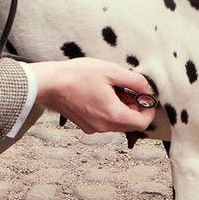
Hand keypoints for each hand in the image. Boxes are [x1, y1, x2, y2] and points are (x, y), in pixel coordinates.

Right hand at [29, 58, 156, 133]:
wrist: (50, 83)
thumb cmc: (78, 75)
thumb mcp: (112, 71)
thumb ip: (135, 81)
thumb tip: (147, 89)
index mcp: (114, 115)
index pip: (143, 122)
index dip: (149, 109)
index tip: (145, 96)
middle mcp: (104, 127)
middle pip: (130, 124)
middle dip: (134, 108)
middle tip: (128, 89)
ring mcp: (93, 128)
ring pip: (117, 123)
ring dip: (121, 108)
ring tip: (112, 88)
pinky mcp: (84, 125)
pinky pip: (104, 121)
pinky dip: (108, 111)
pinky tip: (100, 94)